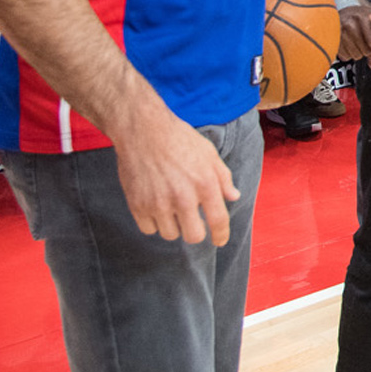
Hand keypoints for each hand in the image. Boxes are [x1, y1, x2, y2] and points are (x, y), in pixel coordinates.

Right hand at [112, 108, 241, 245]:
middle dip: (196, 231)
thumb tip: (233, 197)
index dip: (221, 235)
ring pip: (170, 234)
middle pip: (193, 236)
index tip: (219, 241)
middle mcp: (182, 197)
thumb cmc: (179, 139)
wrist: (143, 130)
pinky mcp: (137, 204)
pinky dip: (153, 223)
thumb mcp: (209, 153)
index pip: (218, 221)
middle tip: (192, 221)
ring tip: (171, 207)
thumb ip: (223, 178)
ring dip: (173, 225)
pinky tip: (155, 207)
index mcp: (205, 184)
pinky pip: (148, 229)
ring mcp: (158, 203)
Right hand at [337, 4, 370, 60]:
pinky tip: (350, 46)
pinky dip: (349, 54)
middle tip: (369, 46)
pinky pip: (345, 56)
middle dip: (369, 51)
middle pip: (365, 50)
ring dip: (360, 53)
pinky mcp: (334, 42)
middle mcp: (351, 26)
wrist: (335, 12)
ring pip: (356, 55)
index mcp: (363, 18)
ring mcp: (341, 34)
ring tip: (359, 44)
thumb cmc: (357, 14)